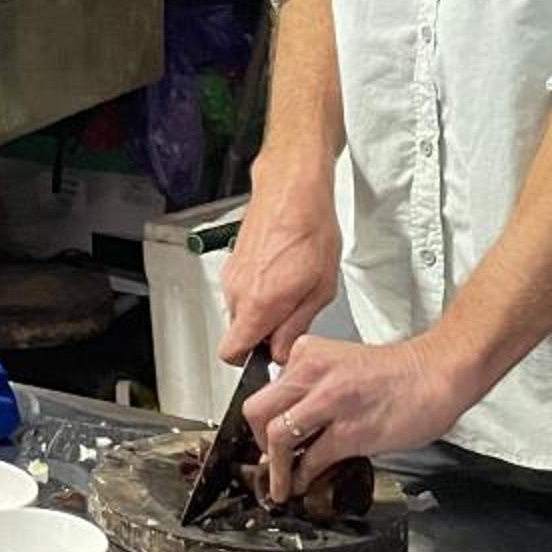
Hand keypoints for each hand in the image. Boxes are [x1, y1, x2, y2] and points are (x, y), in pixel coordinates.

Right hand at [218, 164, 341, 362]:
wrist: (292, 189)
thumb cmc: (309, 230)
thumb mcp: (320, 289)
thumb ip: (296, 328)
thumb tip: (281, 351)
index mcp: (257, 304)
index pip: (231, 354)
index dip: (252, 361)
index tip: (272, 353)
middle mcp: (236, 292)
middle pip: (238, 332)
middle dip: (262, 332)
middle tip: (293, 314)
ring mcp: (231, 275)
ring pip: (241, 310)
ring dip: (262, 309)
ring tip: (292, 286)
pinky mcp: (233, 262)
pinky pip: (242, 289)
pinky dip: (259, 288)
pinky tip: (283, 270)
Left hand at [243, 332, 474, 496]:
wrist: (435, 374)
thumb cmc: (395, 374)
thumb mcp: (339, 364)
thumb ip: (311, 387)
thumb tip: (290, 424)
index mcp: (307, 353)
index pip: (266, 389)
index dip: (259, 421)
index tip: (261, 439)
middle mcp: (312, 373)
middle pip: (257, 411)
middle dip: (256, 444)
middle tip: (266, 461)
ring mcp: (330, 401)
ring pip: (277, 437)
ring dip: (275, 470)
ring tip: (280, 485)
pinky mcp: (351, 430)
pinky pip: (313, 459)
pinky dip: (303, 477)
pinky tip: (306, 483)